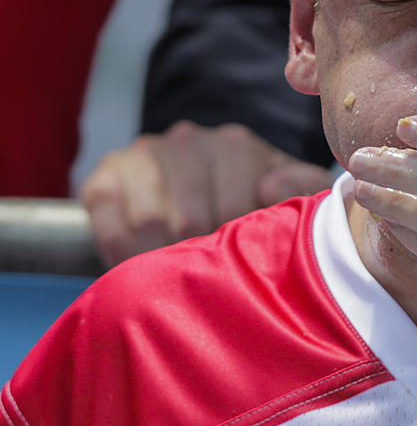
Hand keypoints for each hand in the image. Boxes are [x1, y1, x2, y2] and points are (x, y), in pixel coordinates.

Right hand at [81, 121, 334, 267]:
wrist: (206, 199)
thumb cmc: (258, 206)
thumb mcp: (292, 197)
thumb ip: (302, 190)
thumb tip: (271, 186)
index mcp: (238, 146)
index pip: (236, 207)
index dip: (235, 249)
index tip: (239, 271)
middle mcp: (189, 141)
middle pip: (191, 218)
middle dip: (199, 259)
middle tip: (206, 284)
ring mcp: (145, 154)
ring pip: (150, 221)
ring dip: (162, 261)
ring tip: (177, 281)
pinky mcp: (106, 175)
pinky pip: (108, 222)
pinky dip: (122, 255)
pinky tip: (139, 268)